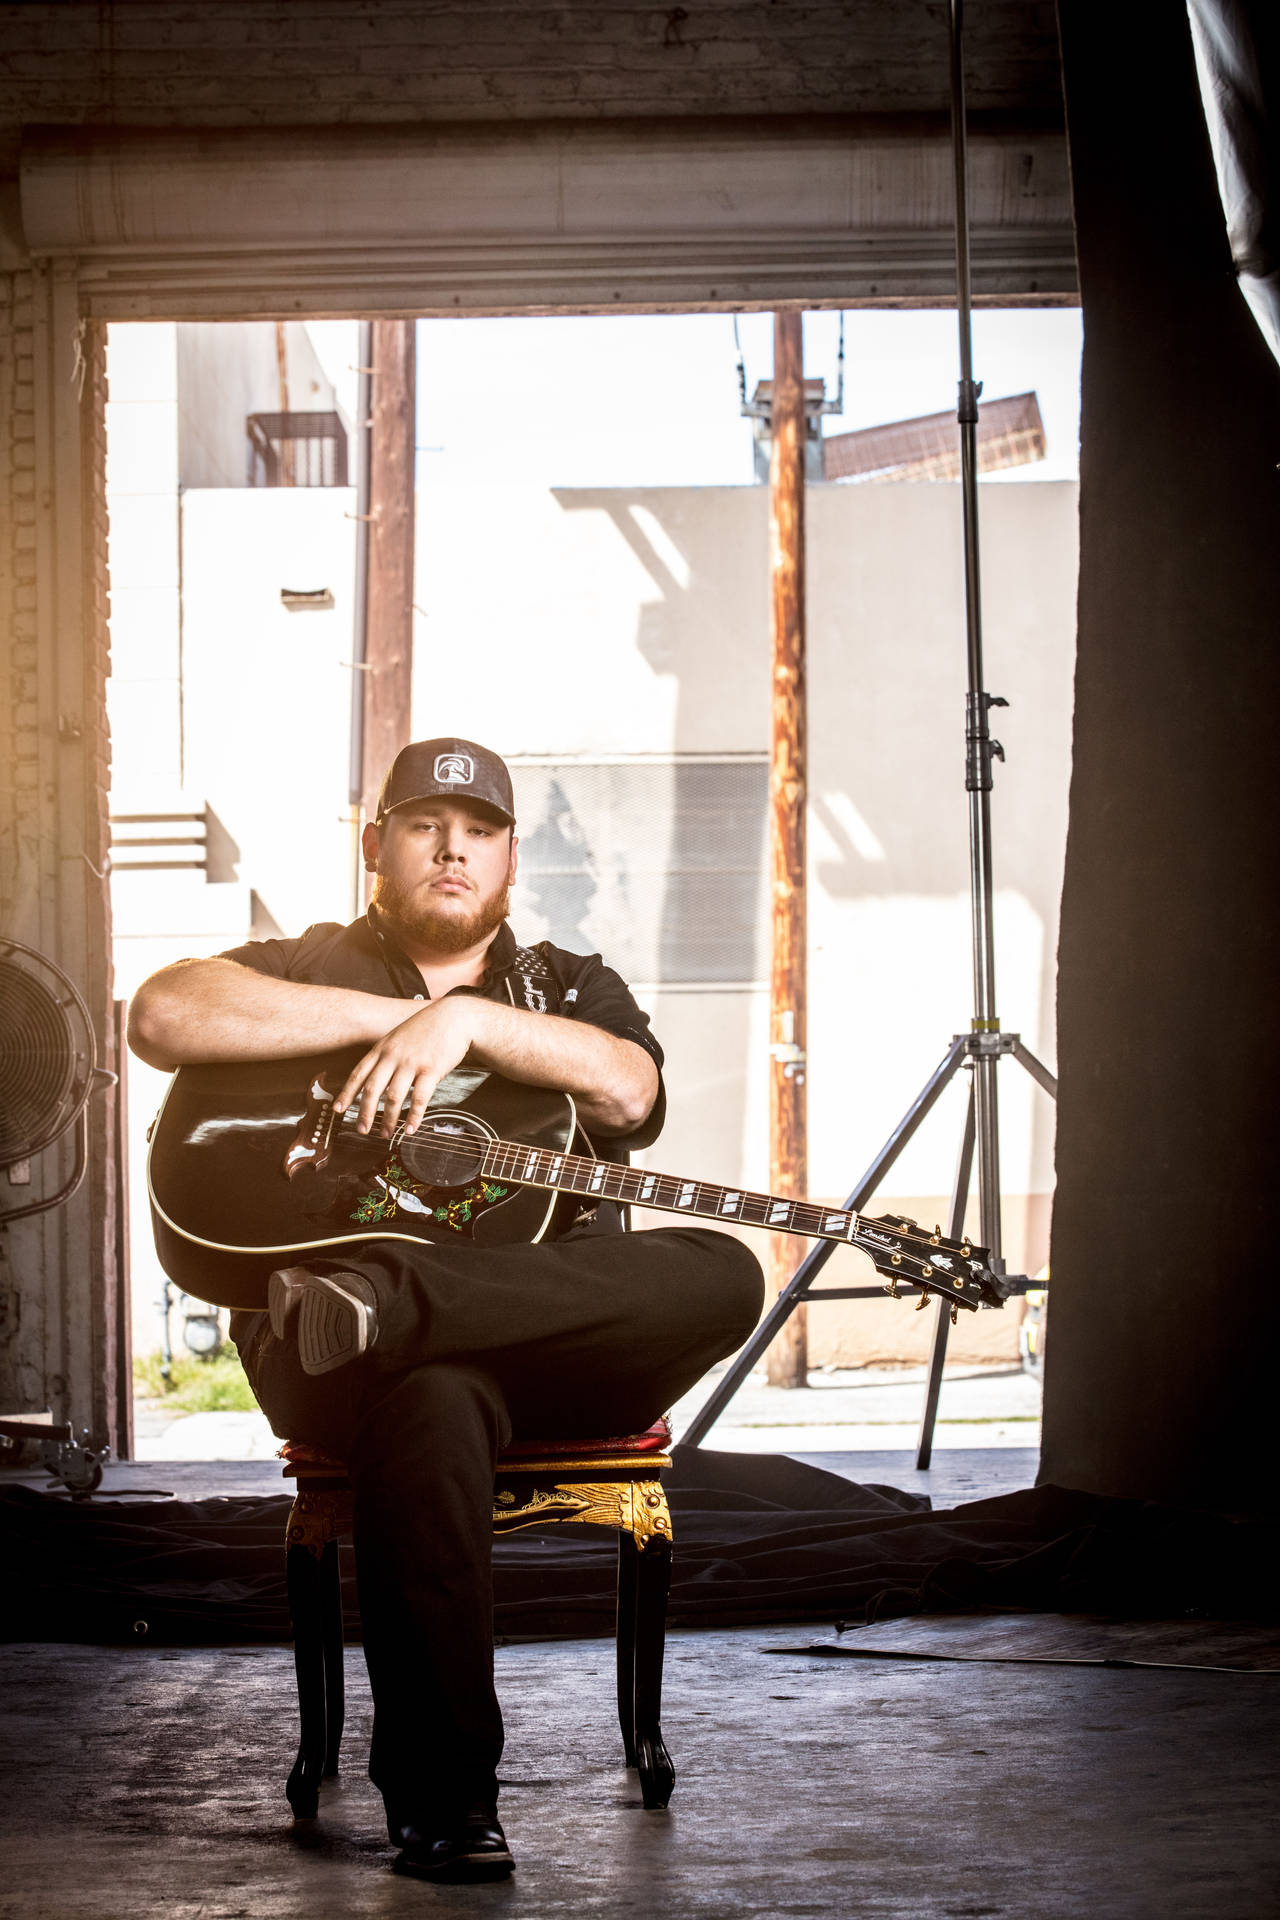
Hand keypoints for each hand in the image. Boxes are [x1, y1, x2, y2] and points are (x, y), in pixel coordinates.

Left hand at [334, 997, 480, 1139]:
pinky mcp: (432, 1070)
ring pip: (393, 1097)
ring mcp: (412, 1063)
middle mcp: (393, 1056)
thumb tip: (375, 1073)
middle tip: (361, 1129)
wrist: (455, 1016)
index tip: (338, 1109)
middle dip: (364, 1113)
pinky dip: (413, 1117)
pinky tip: (410, 1128)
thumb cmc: (428, 1026)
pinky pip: (419, 1098)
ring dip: (388, 1120)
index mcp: (383, 1048)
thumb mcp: (399, 1035)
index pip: (359, 1073)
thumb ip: (386, 1052)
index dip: (347, 1093)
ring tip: (386, 1133)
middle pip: (372, 1089)